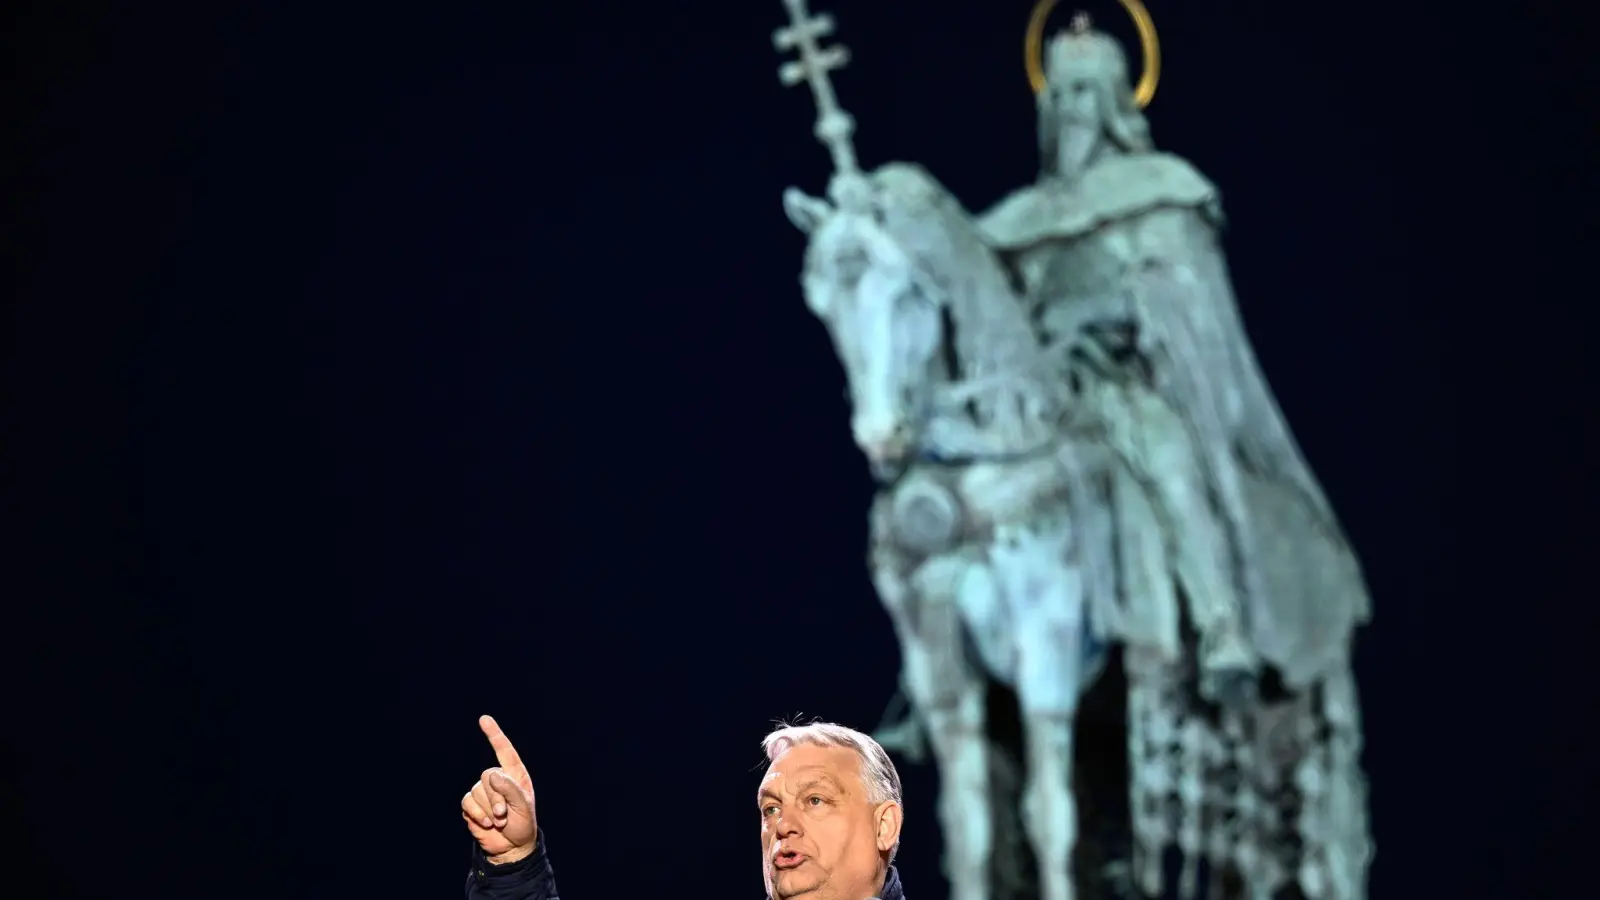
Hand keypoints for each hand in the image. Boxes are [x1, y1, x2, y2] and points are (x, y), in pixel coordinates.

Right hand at [460, 714, 538, 863]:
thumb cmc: (523, 824)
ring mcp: (483, 792)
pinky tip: (486, 823)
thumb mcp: (523, 806)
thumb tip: (492, 775)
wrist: (511, 847)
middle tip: (505, 815)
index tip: (484, 719)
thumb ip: (509, 789)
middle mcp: (498, 780)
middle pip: (487, 776)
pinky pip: (467, 802)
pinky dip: (477, 814)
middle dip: (496, 798)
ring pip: (477, 791)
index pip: (504, 750)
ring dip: (488, 810)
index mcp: (514, 775)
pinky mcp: (472, 805)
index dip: (494, 734)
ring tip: (499, 821)